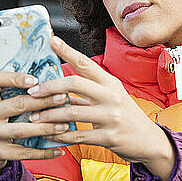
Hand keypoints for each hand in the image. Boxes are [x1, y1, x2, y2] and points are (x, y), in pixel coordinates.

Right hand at [0, 71, 73, 180]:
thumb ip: (14, 92)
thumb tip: (48, 82)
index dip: (15, 78)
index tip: (36, 80)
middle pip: (17, 104)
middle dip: (43, 101)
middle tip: (63, 98)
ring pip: (22, 129)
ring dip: (46, 127)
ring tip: (64, 125)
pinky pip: (23, 152)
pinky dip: (43, 152)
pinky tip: (58, 150)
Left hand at [26, 36, 175, 180]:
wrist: (149, 141)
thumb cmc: (126, 116)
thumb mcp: (112, 97)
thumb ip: (88, 91)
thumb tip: (59, 87)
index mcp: (110, 83)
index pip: (86, 62)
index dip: (67, 50)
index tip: (51, 40)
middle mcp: (111, 96)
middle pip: (75, 84)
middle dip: (49, 87)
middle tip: (32, 92)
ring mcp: (111, 117)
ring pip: (72, 112)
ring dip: (49, 115)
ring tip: (34, 117)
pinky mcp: (110, 137)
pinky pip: (79, 136)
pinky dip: (61, 136)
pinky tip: (49, 136)